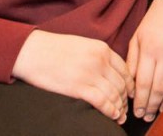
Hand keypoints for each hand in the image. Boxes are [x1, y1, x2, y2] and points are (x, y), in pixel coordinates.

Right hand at [12, 29, 131, 124]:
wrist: (32, 51)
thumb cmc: (53, 49)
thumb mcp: (82, 45)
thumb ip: (97, 56)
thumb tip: (107, 72)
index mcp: (102, 48)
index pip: (124, 69)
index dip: (129, 84)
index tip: (130, 94)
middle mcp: (100, 60)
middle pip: (121, 83)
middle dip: (125, 99)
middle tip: (125, 109)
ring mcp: (90, 74)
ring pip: (114, 94)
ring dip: (119, 107)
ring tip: (120, 116)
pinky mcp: (79, 87)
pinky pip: (102, 101)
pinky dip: (110, 110)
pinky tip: (113, 116)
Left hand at [128, 0, 162, 121]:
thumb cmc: (155, 21)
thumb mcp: (137, 37)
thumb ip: (132, 61)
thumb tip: (132, 86)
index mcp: (149, 49)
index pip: (143, 82)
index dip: (140, 100)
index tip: (137, 110)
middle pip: (159, 87)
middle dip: (152, 105)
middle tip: (147, 116)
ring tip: (160, 112)